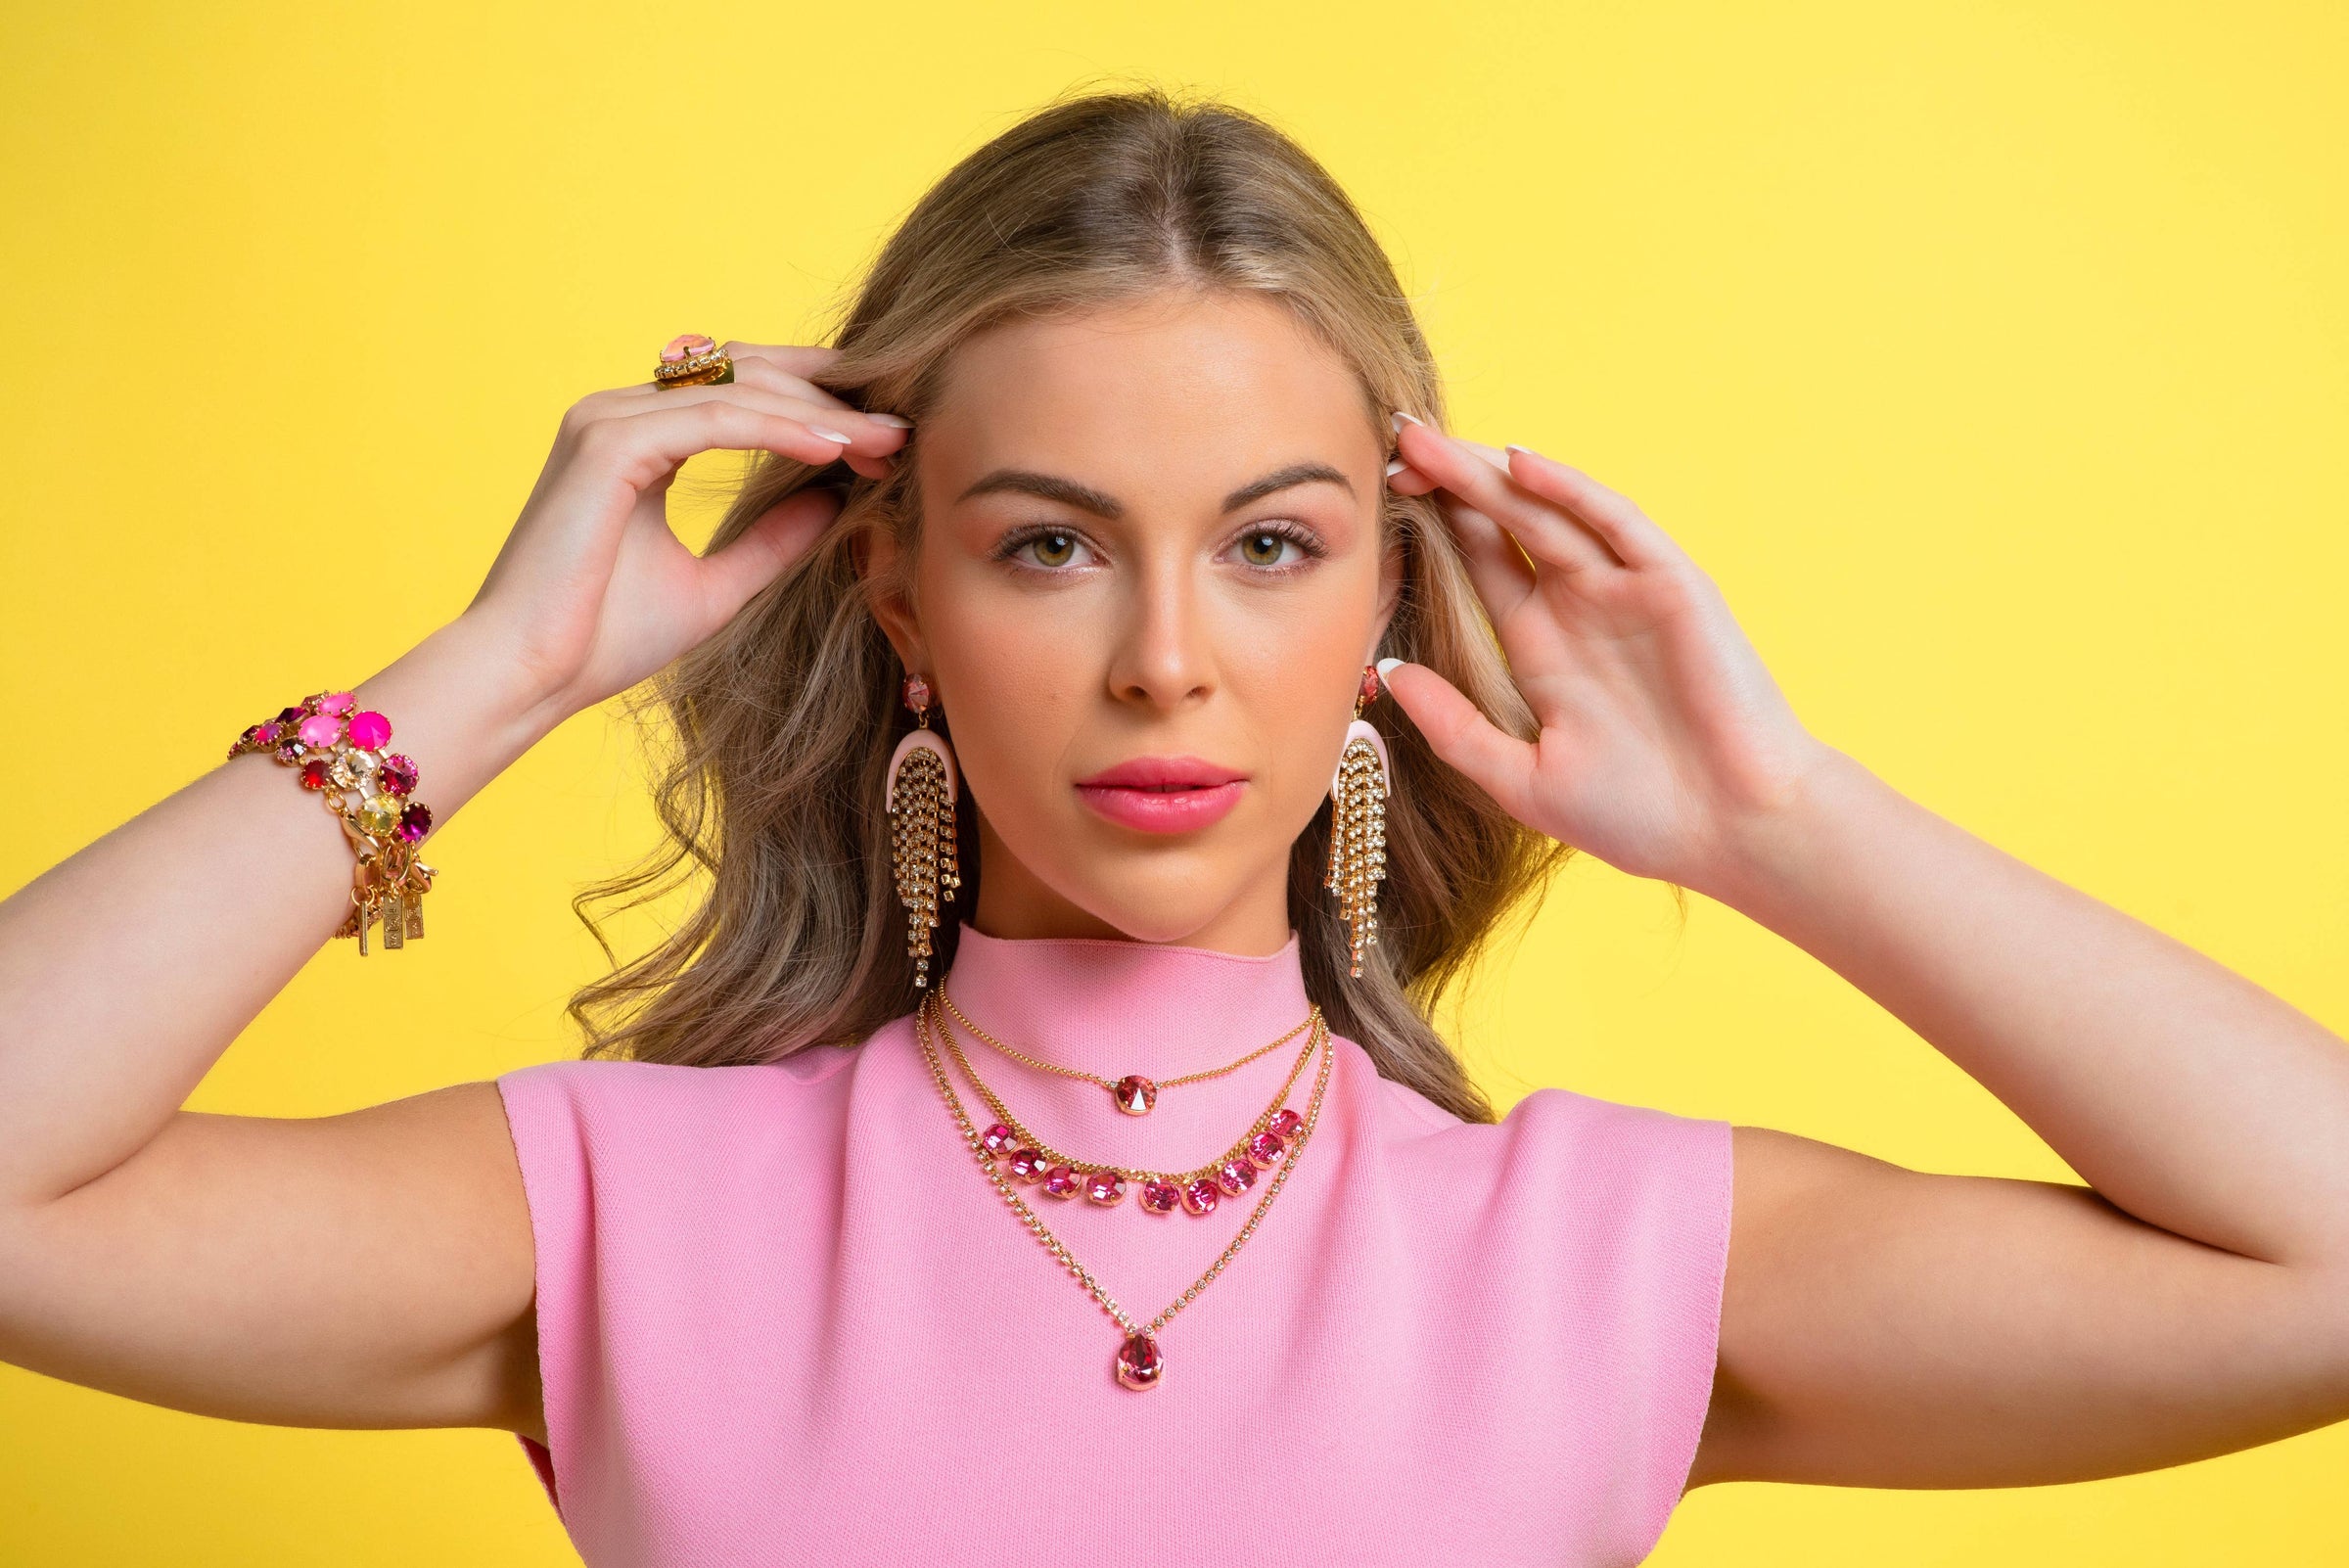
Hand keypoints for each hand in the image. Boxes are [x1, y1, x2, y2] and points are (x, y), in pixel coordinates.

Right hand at [461, 342, 910, 718]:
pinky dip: (781, 431)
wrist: (529, 677)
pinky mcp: (607, 443)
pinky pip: (715, 421)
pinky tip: (834, 449)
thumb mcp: (717, 586)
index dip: (817, 406)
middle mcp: (618, 413)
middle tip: (901, 428)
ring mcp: (607, 419)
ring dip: (818, 414)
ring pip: (738, 394)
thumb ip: (771, 540)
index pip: (742, 396)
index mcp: (636, 438)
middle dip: (829, 398)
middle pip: (746, 378)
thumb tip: (835, 503)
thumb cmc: (602, 640)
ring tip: (883, 441)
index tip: (884, 437)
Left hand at [1379, 418, 1830, 895]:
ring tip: (1431, 442)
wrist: (1735, 834)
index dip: (1432, 525)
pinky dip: (1569, 490)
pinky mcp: (1671, 585)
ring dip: (1491, 474)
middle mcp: (1579, 607)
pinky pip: (1615, 523)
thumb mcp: (1522, 777)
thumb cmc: (1639, 817)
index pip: (1478, 563)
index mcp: (1541, 647)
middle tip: (1396, 443)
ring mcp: (1625, 590)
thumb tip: (1386, 675)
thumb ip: (1456, 727)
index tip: (1378, 490)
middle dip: (1451, 483)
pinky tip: (1517, 464)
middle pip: (1504, 523)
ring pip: (1548, 511)